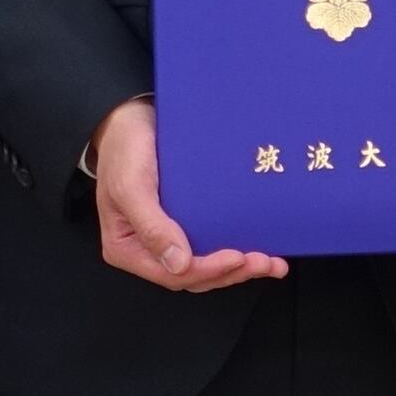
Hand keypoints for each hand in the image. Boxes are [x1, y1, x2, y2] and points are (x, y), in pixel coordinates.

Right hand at [92, 96, 286, 292]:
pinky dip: (236, 251)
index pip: (172, 275)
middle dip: (231, 272)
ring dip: (238, 268)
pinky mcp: (185, 225)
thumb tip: (178, 264)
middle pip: (193, 275)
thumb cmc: (124, 150)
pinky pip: (210, 245)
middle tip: (264, 262)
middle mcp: (148, 250)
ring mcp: (168, 238)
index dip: (207, 271)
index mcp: (128, 249)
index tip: (237, 258)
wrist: (129, 119)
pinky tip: (262, 250)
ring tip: (271, 264)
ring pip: (205, 266)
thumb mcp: (131, 186)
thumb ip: (151, 227)